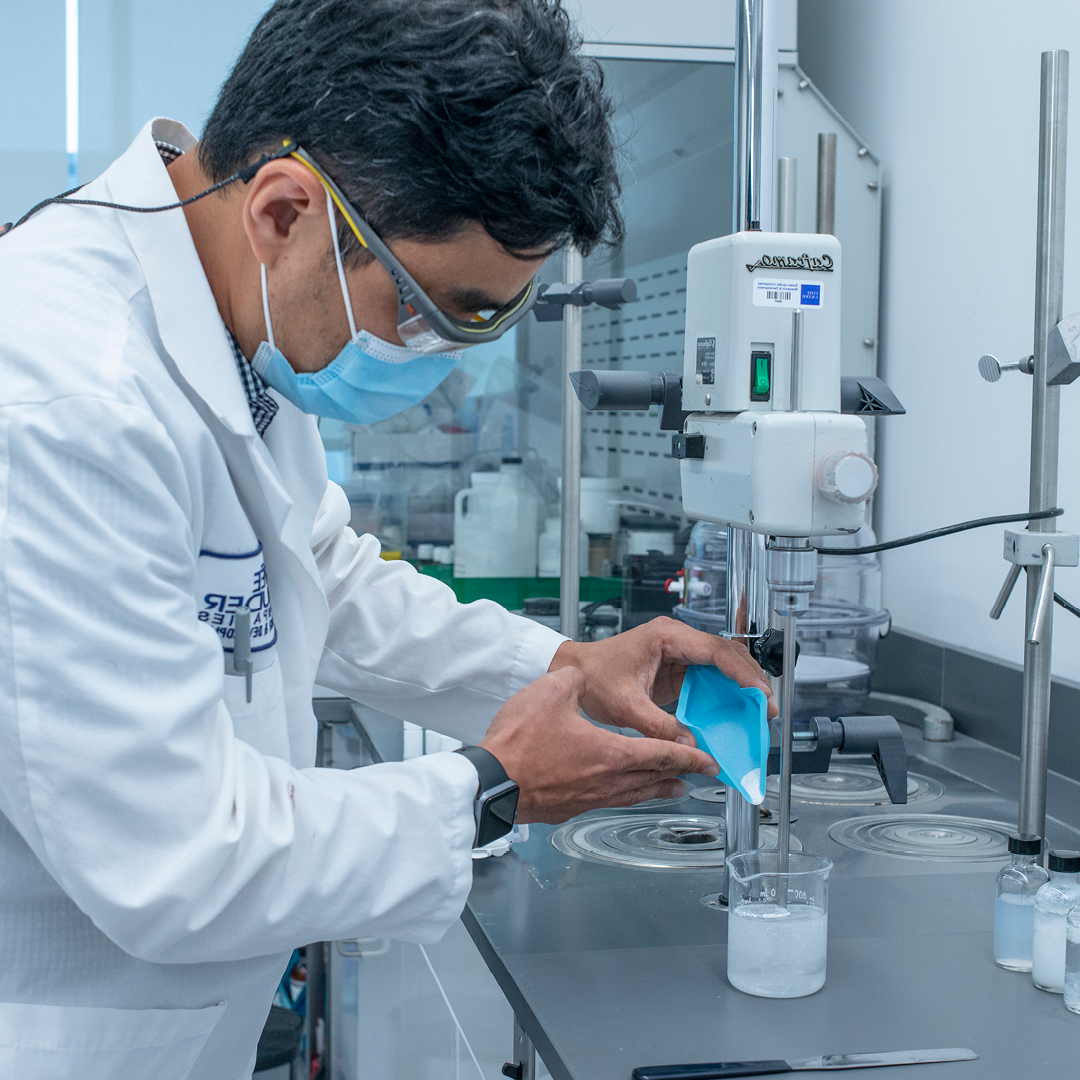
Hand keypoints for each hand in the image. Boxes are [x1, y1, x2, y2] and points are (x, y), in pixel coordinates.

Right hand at [479, 667, 719, 823]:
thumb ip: (573, 680)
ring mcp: (589, 799)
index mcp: (612, 754)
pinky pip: (611, 801)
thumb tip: (578, 677)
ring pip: (635, 794)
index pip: (663, 754)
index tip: (709, 761)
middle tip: (700, 773)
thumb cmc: (519, 743)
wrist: (490, 782)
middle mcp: (608, 782)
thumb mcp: (551, 693)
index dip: (690, 756)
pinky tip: (623, 792)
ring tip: (674, 788)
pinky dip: (629, 795)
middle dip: (681, 774)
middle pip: (655, 779)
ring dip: (658, 789)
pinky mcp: (570, 807)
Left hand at [547, 617, 776, 745]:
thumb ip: (660, 726)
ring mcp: (679, 652)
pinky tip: (737, 711)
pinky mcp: (677, 668)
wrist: (576, 673)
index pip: (716, 651)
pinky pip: (710, 678)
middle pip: (727, 654)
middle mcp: (676, 639)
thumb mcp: (626, 706)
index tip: (760, 694)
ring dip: (742, 685)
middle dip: (751, 679)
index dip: (743, 673)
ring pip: (723, 664)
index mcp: (667, 637)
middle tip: (768, 708)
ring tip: (760, 711)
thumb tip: (690, 745)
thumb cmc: (594, 677)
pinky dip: (726, 693)